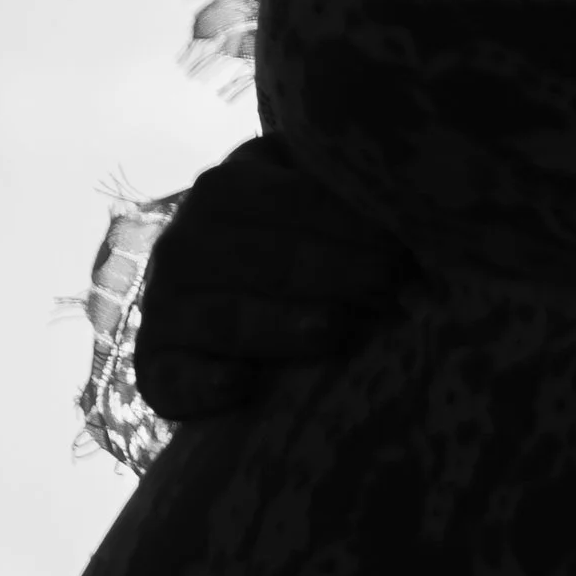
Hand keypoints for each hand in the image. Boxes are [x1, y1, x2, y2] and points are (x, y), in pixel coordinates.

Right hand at [134, 135, 405, 421]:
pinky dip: (205, 384)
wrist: (220, 320)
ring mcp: (163, 308)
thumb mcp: (308, 208)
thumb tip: (419, 198)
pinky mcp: (156, 369)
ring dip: (280, 326)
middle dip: (336, 273)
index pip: (295, 201)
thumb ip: (342, 195)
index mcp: (227, 190)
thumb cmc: (289, 256)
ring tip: (335, 330)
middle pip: (266, 259)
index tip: (412, 247)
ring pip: (225, 317)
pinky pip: (176, 377)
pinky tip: (242, 385)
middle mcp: (184, 244)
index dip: (356, 225)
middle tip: (398, 290)